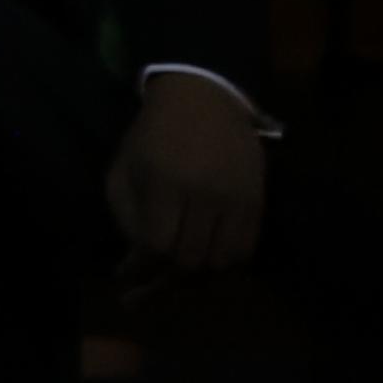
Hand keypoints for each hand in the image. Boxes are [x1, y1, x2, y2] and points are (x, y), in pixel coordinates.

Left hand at [104, 72, 268, 275]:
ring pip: (221, 263)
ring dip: (198, 276)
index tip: (128, 272)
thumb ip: (125, 216)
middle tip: (151, 282)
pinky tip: (207, 261)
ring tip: (179, 273)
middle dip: (167, 277)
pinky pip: (246, 251)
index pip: (158, 245)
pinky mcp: (258, 202)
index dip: (143, 266)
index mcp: (165, 182)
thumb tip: (132, 265)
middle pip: (190, 260)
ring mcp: (235, 199)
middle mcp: (204, 193)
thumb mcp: (124, 167)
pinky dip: (226, 265)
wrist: (203, 99)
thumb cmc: (154, 135)